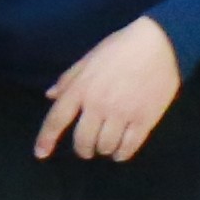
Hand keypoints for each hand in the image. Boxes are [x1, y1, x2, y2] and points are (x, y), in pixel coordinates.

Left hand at [38, 17, 182, 163]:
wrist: (159, 45)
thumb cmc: (120, 49)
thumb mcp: (88, 60)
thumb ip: (68, 80)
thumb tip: (50, 96)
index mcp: (80, 89)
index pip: (56, 119)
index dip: (46, 139)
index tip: (41, 154)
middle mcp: (98, 105)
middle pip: (82, 140)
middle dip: (82, 149)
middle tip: (86, 149)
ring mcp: (122, 114)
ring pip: (105, 146)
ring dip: (102, 150)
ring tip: (105, 147)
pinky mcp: (144, 120)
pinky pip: (129, 147)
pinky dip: (122, 154)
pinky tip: (120, 152)